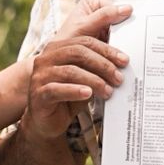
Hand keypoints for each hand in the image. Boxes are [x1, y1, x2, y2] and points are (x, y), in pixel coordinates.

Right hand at [22, 0, 131, 142]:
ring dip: (94, 80)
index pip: (85, 42)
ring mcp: (40, 76)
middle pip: (78, 53)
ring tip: (108, 91)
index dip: (107, 50)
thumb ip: (97, 69)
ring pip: (70, 71)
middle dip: (103, 64)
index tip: (125, 60)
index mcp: (58, 48)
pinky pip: (57, 89)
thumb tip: (122, 64)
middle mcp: (46, 58)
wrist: (47, 122)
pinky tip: (88, 94)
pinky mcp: (38, 94)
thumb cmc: (69, 97)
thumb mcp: (86, 79)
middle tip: (119, 78)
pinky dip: (75, 90)